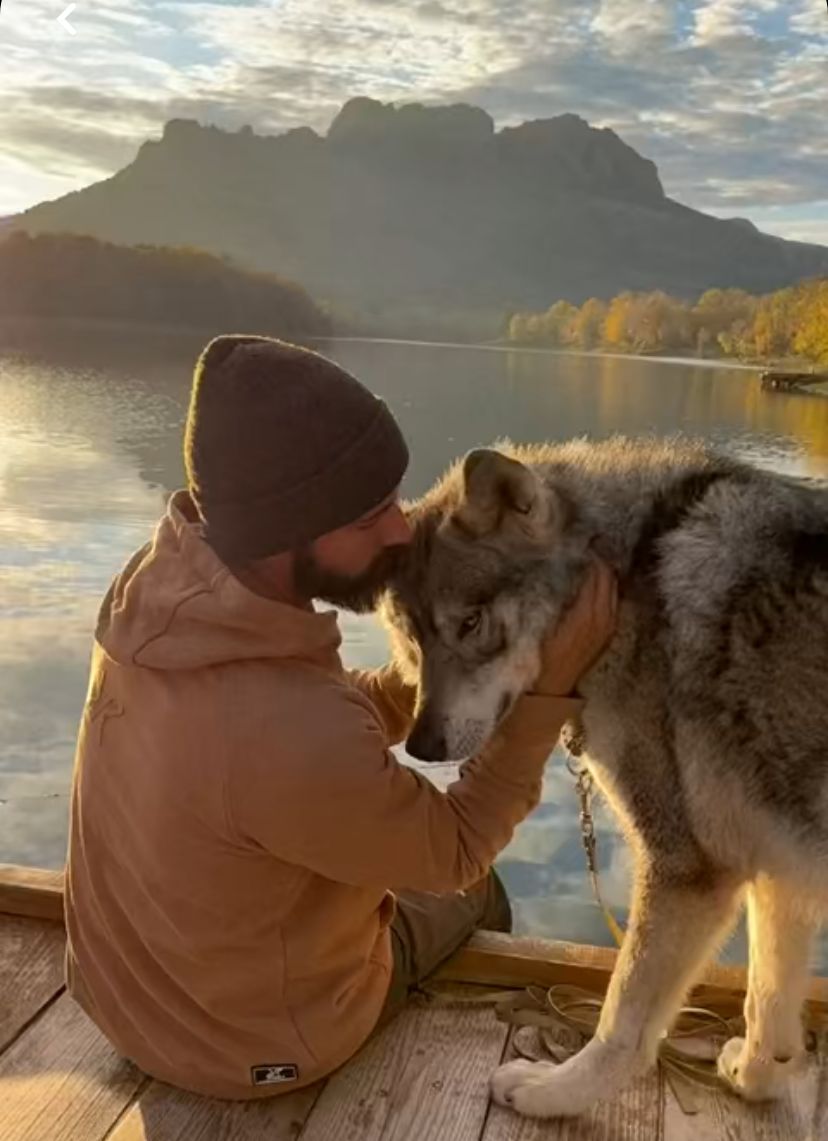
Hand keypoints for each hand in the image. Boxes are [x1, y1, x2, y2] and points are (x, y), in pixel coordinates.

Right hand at [531, 557, 617, 696]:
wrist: (555, 684)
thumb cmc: (545, 652)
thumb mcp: (547, 620)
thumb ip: (562, 595)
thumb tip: (569, 568)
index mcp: (589, 612)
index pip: (598, 574)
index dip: (593, 556)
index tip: (585, 541)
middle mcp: (605, 617)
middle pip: (610, 580)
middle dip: (603, 561)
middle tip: (592, 544)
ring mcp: (609, 625)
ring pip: (614, 590)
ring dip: (606, 574)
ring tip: (595, 559)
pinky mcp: (608, 633)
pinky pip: (614, 603)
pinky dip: (607, 589)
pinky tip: (598, 584)